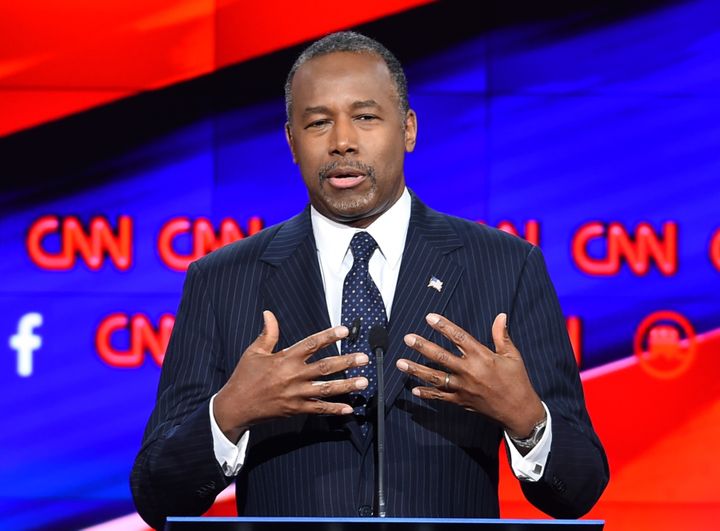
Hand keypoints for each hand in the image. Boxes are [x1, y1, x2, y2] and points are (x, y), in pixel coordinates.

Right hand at [213, 310, 368, 441]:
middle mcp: (293, 376)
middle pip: (325, 367)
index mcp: (284, 359)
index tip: (345, 330)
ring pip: (326, 389)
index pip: (311, 344)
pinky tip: (349, 409)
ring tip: (364, 381)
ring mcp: (296, 394)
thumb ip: (268, 333)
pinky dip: (334, 409)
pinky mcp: (295, 409)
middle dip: (346, 362)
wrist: (235, 406)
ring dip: (347, 385)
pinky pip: (318, 409)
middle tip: (364, 358)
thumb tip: (269, 313)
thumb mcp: (254, 352)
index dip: (328, 336)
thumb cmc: (245, 377)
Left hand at [396, 312, 544, 437]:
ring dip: (416, 370)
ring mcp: (463, 388)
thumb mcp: (512, 355)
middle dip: (423, 347)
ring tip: (400, 363)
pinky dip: (427, 394)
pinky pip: (440, 397)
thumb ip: (501, 335)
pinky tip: (414, 389)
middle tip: (407, 338)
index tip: (429, 318)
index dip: (444, 326)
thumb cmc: (517, 380)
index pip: (459, 337)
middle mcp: (470, 372)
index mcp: (482, 357)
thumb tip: (500, 315)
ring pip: (435, 378)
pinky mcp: (461, 401)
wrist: (519, 411)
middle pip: (441, 357)